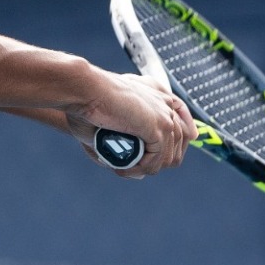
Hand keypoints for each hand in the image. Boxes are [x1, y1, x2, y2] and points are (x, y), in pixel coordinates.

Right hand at [73, 68, 193, 176]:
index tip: (154, 159)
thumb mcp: (111, 119)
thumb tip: (140, 174)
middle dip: (160, 160)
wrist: (84, 90)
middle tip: (132, 166)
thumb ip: (128, 144)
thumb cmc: (88, 100)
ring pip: (168, 155)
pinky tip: (122, 168)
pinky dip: (139, 169)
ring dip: (145, 168)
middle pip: (180, 141)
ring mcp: (165, 115)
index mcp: (155, 93)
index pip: (180, 121)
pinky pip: (156, 159)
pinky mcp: (160, 127)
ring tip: (121, 168)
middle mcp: (165, 102)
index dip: (172, 143)